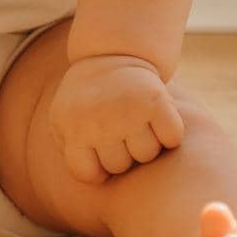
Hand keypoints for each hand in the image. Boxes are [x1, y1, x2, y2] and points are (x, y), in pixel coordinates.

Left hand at [47, 53, 185, 183]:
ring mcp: (127, 110)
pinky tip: (157, 116)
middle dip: (121, 152)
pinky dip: (170, 131)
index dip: (97, 167)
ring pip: (147, 155)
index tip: (98, 147)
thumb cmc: (88, 99)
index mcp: (72, 127)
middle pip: (120, 167)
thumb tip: (98, 182)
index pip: (89, 175)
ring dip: (146, 141)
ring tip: (135, 119)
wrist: (112, 53)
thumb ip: (72, 154)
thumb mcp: (64, 122)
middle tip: (117, 125)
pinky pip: (172, 138)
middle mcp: (98, 120)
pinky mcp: (156, 100)